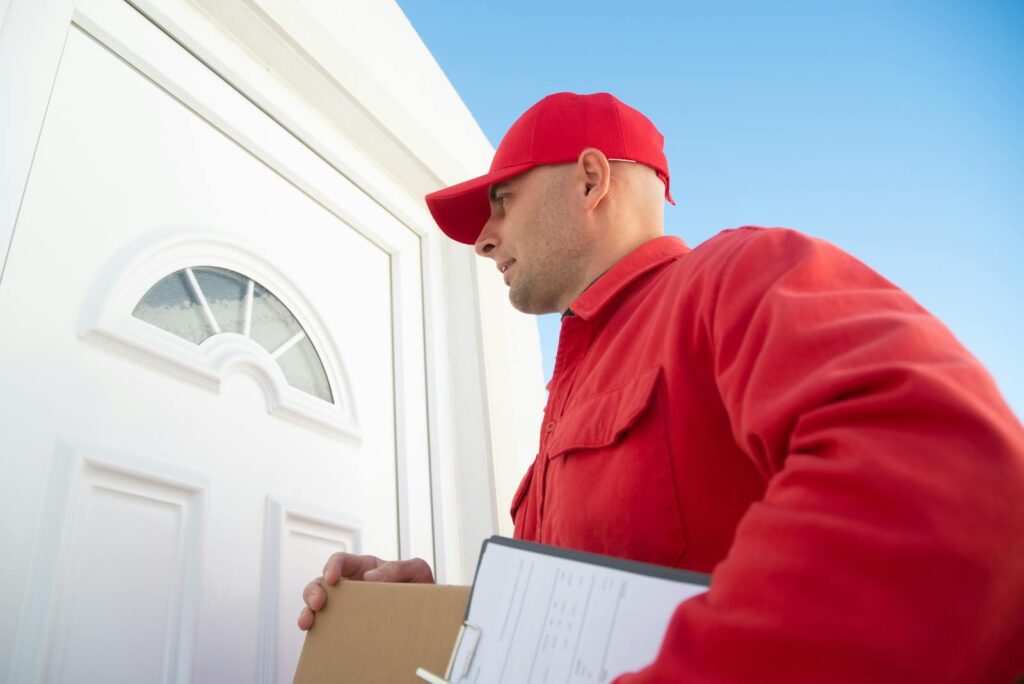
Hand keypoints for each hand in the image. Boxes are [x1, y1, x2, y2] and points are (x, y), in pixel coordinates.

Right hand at [298, 552, 434, 630]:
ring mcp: (348, 606)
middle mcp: (352, 586)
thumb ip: (399, 567)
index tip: (332, 577)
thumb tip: (370, 577)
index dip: (332, 566)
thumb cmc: (422, 588)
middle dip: (314, 591)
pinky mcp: (348, 624)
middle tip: (319, 603)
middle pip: (322, 583)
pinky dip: (316, 628)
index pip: (341, 561)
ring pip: (318, 604)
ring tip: (308, 621)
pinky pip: (326, 625)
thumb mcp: (417, 571)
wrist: (429, 615)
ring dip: (308, 610)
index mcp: (365, 568)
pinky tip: (313, 632)